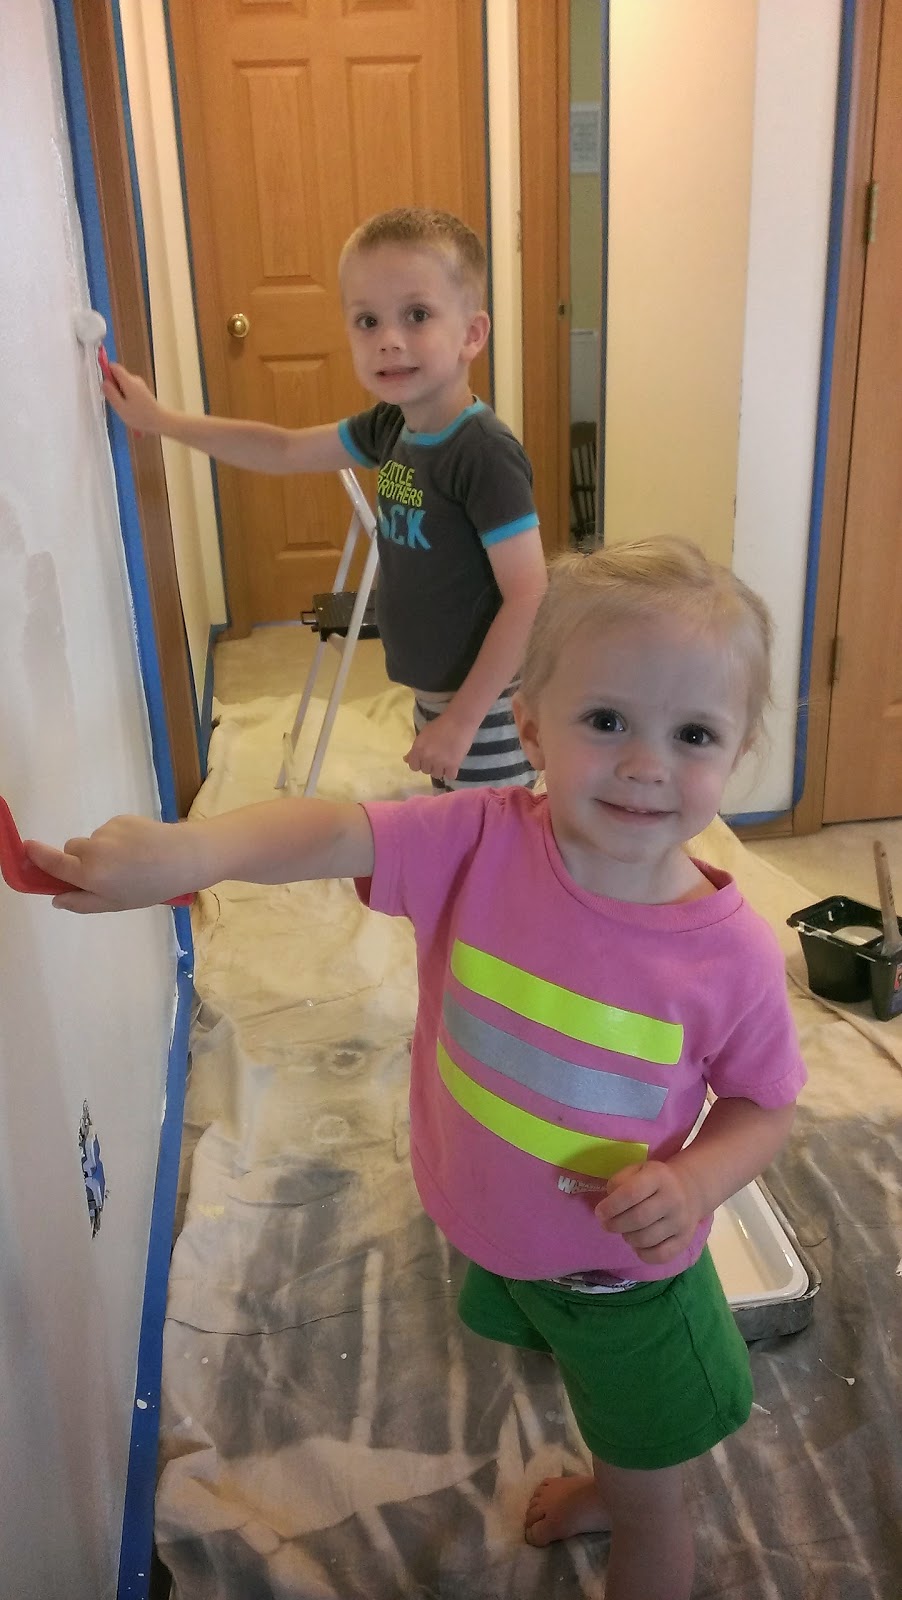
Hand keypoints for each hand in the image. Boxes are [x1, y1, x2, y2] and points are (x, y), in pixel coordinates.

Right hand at [25, 815, 199, 912]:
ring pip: (91, 842)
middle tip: (106, 875)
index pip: (53, 863)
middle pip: (70, 851)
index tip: (26, 849)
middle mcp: (94, 850)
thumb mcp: (116, 904)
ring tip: (131, 863)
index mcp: (91, 875)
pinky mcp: (121, 819)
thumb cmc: (152, 888)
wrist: (186, 857)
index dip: (36, 856)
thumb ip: (82, 902)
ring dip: (101, 851)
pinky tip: (139, 849)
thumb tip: (56, 898)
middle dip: (79, 861)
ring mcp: (107, 832)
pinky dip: (116, 840)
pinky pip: (108, 831)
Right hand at [100, 363, 165, 433]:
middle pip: (118, 376)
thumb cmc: (140, 416)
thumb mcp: (120, 407)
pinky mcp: (142, 391)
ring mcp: (140, 385)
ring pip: (123, 384)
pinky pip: (129, 389)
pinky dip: (126, 397)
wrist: (160, 421)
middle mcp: (135, 380)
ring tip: (124, 408)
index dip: (106, 371)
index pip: (114, 367)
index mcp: (129, 381)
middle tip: (115, 402)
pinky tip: (129, 409)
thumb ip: (111, 393)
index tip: (104, 383)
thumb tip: (104, 382)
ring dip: (119, 394)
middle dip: (113, 386)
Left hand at [404, 710, 473, 785]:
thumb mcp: (423, 735)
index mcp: (418, 749)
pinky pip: (450, 776)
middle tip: (439, 755)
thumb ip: (414, 749)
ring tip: (447, 759)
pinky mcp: (453, 765)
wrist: (459, 721)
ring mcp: (440, 762)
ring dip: (441, 769)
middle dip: (431, 765)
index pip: (413, 767)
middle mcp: (427, 757)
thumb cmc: (440, 725)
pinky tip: (453, 763)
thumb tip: (405, 760)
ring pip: (437, 775)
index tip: (426, 758)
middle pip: (426, 771)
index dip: (420, 763)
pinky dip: (452, 772)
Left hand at [594, 1160, 700, 1265]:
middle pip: (638, 1219)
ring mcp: (681, 1221)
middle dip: (615, 1225)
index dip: (611, 1206)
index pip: (631, 1193)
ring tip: (625, 1231)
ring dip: (628, 1238)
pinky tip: (638, 1245)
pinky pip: (659, 1256)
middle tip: (607, 1224)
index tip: (600, 1212)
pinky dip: (643, 1254)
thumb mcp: (636, 1171)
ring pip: (646, 1239)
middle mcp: (673, 1198)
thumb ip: (618, 1183)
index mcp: (658, 1176)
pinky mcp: (685, 1240)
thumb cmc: (654, 1181)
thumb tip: (607, 1208)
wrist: (689, 1190)